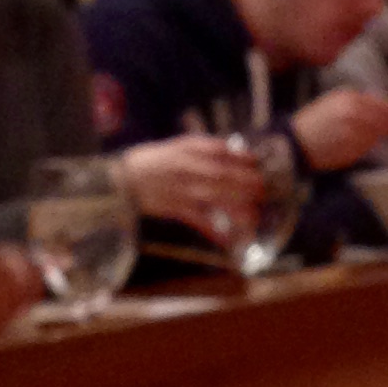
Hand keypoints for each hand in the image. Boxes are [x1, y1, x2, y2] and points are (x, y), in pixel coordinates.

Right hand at [119, 134, 257, 237]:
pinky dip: (212, 230)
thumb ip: (205, 146)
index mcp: (187, 152)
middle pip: (220, 175)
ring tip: (254, 215)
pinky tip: (228, 240)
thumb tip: (233, 148)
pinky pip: (197, 220)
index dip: (240, 157)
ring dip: (234, 207)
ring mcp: (180, 190)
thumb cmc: (155, 160)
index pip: (218, 152)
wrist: (124, 179)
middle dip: (244, 182)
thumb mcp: (178, 146)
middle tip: (263, 188)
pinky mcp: (174, 208)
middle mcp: (185, 169)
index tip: (258, 162)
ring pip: (211, 198)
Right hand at [291, 87, 387, 170]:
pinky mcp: (350, 150)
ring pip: (376, 135)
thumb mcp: (333, 101)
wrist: (295, 141)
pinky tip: (356, 145)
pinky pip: (366, 148)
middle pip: (383, 121)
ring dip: (377, 137)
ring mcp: (353, 133)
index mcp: (349, 98)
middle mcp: (353, 114)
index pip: (381, 105)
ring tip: (369, 138)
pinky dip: (366, 147)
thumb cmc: (314, 121)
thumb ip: (359, 101)